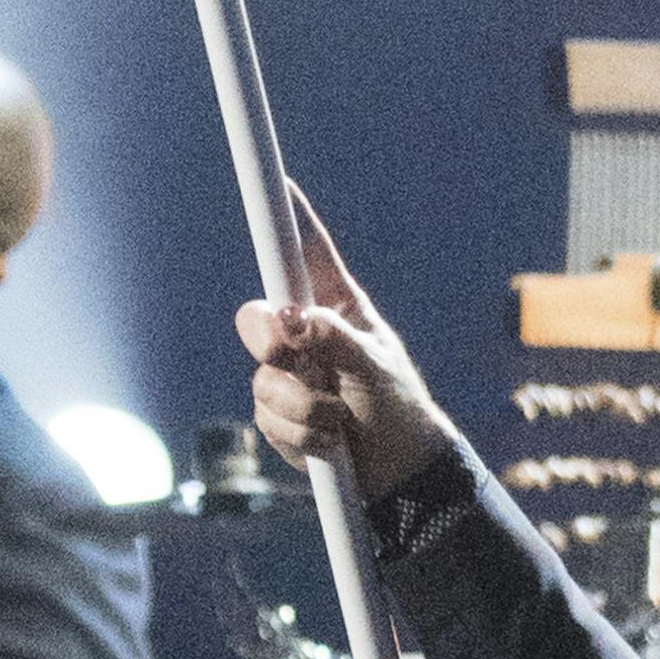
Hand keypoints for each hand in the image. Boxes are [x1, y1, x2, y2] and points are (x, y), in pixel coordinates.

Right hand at [234, 185, 459, 500]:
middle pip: (258, 317)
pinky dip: (301, 434)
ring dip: (302, 406)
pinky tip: (329, 442)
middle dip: (268, 339)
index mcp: (336, 308)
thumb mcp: (374, 367)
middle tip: (288, 354)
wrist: (402, 475)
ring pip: (263, 379)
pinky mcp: (278, 415)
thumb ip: (332, 337)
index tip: (280, 183)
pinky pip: (268, 418)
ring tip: (338, 420)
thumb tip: (288, 319)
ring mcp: (288, 376)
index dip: (290, 219)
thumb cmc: (398, 409)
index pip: (308, 255)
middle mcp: (305, 337)